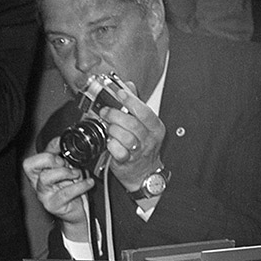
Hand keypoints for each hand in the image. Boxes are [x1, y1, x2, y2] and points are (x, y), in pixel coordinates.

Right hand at [23, 141, 95, 239]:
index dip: (48, 148)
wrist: (78, 210)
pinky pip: (65, 192)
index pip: (33, 156)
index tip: (63, 144)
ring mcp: (44, 194)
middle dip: (49, 159)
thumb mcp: (68, 168)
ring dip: (65, 172)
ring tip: (77, 174)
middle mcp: (38, 183)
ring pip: (45, 177)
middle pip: (30, 165)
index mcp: (39, 172)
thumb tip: (66, 140)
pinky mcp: (53, 205)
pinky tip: (88, 183)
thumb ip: (64, 155)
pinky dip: (80, 185)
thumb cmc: (72, 189)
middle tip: (64, 162)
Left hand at [95, 80, 165, 195]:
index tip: (119, 93)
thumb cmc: (143, 148)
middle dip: (116, 115)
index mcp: (155, 127)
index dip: (130, 100)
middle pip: (132, 123)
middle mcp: (149, 139)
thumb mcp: (143, 125)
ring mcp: (139, 151)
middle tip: (105, 112)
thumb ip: (135, 105)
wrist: (143, 173)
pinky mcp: (127, 162)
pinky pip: (118, 152)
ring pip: (125, 137)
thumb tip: (128, 86)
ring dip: (113, 130)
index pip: (144, 110)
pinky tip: (109, 142)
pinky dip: (111, 145)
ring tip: (108, 128)